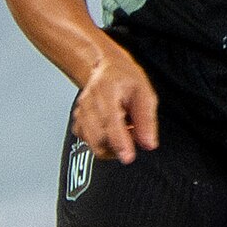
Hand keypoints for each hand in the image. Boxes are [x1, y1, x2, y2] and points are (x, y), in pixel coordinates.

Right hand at [71, 43, 159, 164]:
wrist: (106, 69)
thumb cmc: (125, 79)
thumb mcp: (145, 94)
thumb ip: (147, 120)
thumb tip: (148, 144)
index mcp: (106, 90)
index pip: (110, 121)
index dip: (120, 142)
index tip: (128, 157)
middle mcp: (89, 102)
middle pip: (99, 137)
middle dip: (118, 145)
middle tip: (133, 132)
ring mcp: (80, 113)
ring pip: (94, 143)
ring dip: (112, 145)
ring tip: (123, 128)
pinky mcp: (78, 122)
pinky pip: (89, 142)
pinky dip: (102, 143)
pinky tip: (111, 131)